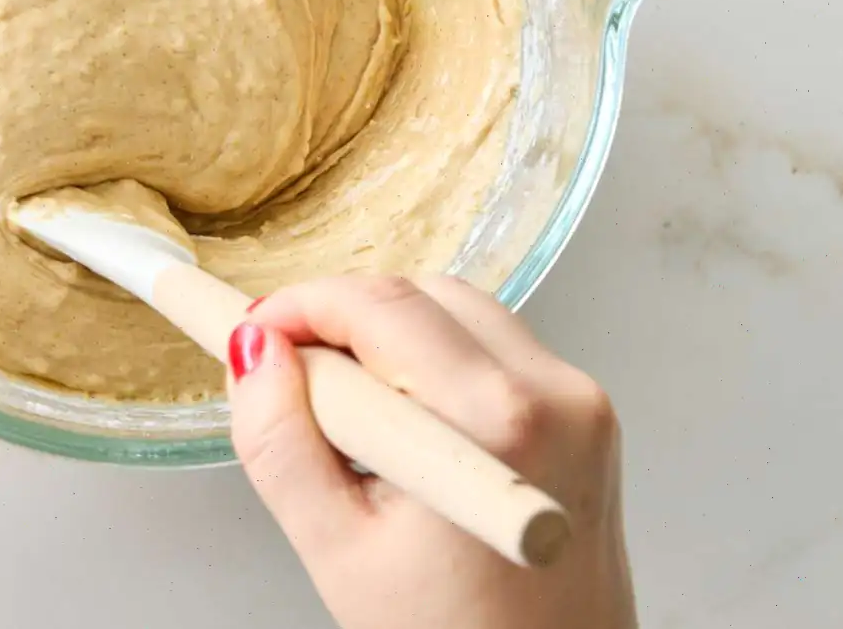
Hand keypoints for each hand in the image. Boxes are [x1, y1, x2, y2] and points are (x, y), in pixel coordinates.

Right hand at [227, 275, 635, 628]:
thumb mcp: (335, 549)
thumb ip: (279, 442)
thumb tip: (254, 353)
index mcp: (494, 421)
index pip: (380, 306)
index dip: (302, 305)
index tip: (254, 331)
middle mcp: (553, 393)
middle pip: (422, 294)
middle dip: (344, 319)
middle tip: (292, 377)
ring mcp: (580, 398)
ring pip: (459, 311)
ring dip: (390, 339)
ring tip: (351, 419)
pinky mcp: (588, 411)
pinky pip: (494, 346)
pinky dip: (437, 363)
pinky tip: (407, 429)